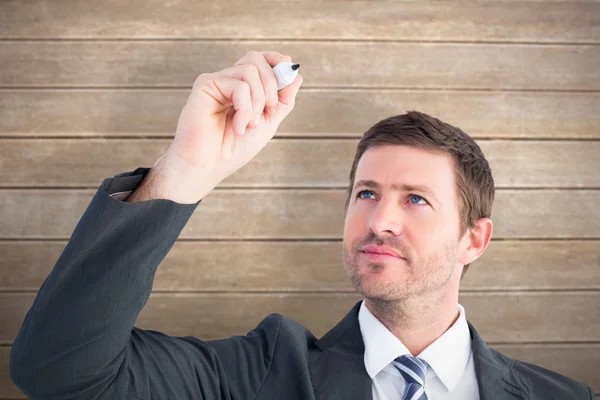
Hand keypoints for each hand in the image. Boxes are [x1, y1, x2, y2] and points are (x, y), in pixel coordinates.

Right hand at [131, 51, 302, 203]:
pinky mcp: (205, 85)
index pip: (261, 60)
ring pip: (250, 70)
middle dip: (272, 82)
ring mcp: (217, 81)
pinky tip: (238, 127)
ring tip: (250, 124)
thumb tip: (295, 72)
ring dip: (258, 100)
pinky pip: (239, 85)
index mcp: (243, 88)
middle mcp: (229, 81)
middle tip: (270, 107)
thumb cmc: (235, 148)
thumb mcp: (268, 122)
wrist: (210, 165)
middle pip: (256, 58)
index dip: (276, 60)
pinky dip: (245, 108)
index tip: (289, 69)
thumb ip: (282, 99)